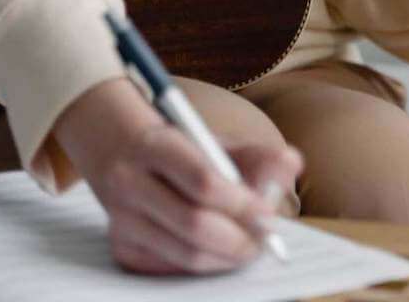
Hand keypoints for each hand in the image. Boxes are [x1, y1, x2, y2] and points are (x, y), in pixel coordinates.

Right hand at [52, 77, 301, 275]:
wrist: (116, 148)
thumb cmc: (178, 145)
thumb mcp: (212, 139)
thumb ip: (255, 152)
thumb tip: (292, 165)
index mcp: (156, 145)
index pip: (203, 181)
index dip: (242, 203)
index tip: (269, 213)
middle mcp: (130, 182)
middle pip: (194, 225)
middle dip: (239, 239)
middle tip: (265, 241)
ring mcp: (121, 219)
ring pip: (184, 254)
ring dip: (226, 258)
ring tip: (250, 248)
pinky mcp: (120, 247)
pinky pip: (170, 269)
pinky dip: (203, 266)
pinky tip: (219, 253)